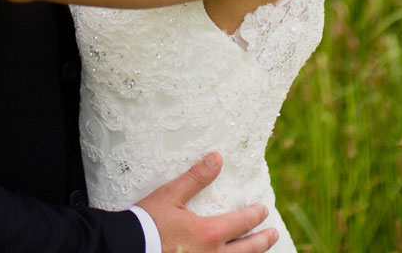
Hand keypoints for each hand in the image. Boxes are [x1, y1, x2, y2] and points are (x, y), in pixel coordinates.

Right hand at [136, 153, 277, 252]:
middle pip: (247, 250)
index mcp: (208, 234)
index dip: (255, 215)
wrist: (127, 248)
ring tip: (260, 251)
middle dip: (263, 240)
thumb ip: (195, 178)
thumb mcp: (170, 196)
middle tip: (274, 233)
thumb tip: (217, 158)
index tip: (263, 210)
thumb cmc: (148, 222)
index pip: (241, 223)